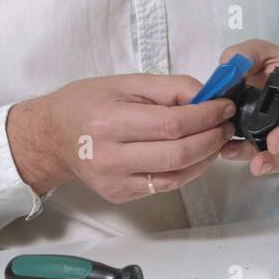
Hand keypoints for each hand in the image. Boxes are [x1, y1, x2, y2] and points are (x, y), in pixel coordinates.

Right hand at [8, 74, 235, 202]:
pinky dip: (189, 170)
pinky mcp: (121, 195)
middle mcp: (110, 157)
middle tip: (226, 125)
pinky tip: (196, 154)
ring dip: (206, 157)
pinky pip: (166, 186)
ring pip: (177, 175)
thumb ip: (170, 88)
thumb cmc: (87, 104)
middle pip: (178, 154)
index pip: (172, 124)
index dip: (206, 116)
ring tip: (215, 138)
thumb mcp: (126, 83)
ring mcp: (115, 181)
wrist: (53, 137)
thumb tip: (208, 96)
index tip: (224, 107)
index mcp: (109, 122)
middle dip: (212, 138)